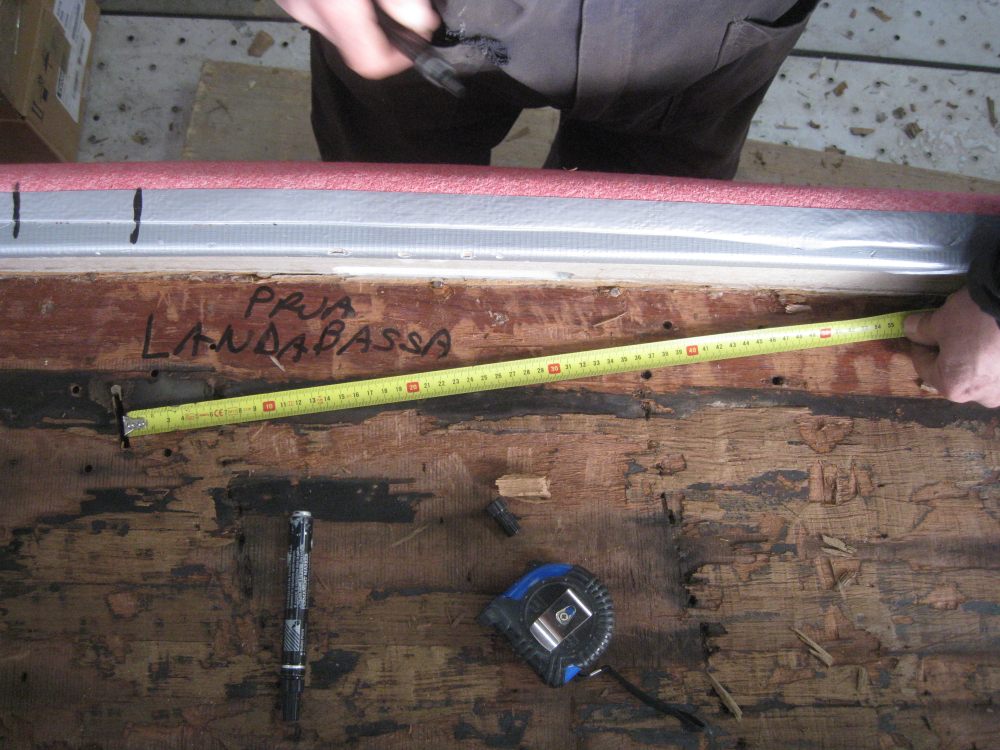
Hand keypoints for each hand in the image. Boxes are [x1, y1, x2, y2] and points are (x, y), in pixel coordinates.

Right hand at [276, 0, 437, 77]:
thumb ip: (402, 0)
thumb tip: (420, 26)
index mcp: (335, 5)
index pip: (371, 64)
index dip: (400, 60)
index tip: (416, 40)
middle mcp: (308, 10)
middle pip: (356, 47)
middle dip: (382, 31)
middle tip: (400, 6)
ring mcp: (291, 3)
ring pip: (338, 29)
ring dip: (360, 16)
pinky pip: (320, 10)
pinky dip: (340, 4)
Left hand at [904, 287, 999, 407]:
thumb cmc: (977, 319)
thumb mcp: (941, 320)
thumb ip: (921, 329)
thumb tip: (909, 329)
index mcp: (952, 387)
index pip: (924, 366)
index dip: (919, 346)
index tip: (920, 333)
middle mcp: (980, 396)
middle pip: (953, 374)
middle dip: (949, 354)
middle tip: (950, 332)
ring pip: (980, 376)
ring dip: (975, 359)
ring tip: (977, 335)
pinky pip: (999, 372)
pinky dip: (994, 360)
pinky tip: (994, 341)